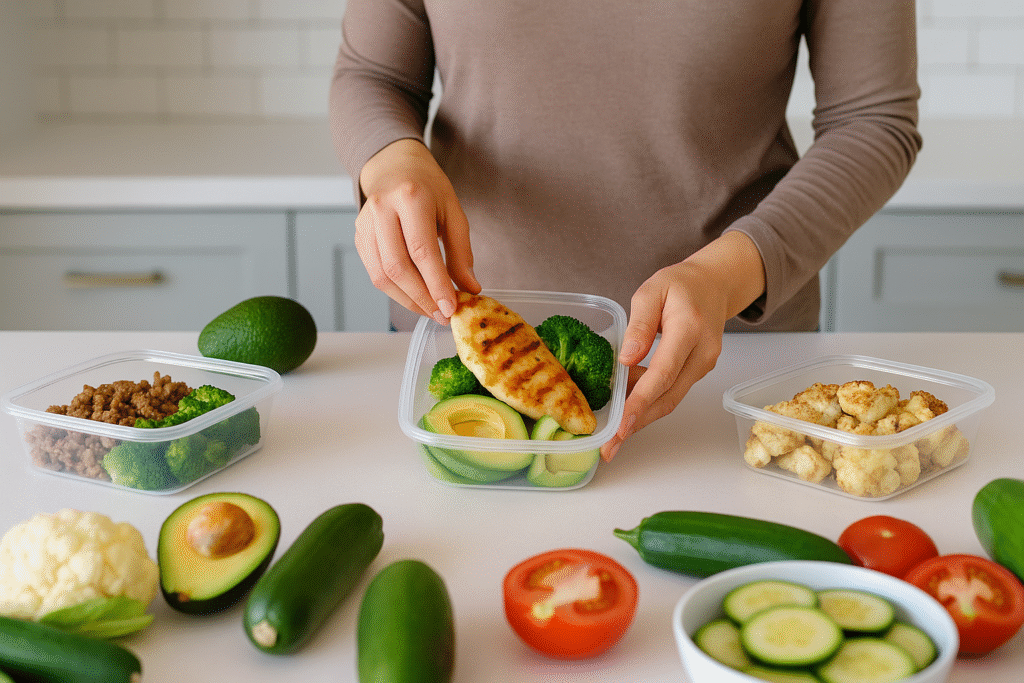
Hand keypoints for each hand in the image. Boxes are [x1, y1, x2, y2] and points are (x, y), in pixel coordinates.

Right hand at [355, 139, 480, 323]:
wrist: (394, 166)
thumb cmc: (428, 188)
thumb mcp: (453, 212)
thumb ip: (461, 252)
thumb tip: (470, 289)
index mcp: (410, 198)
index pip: (421, 250)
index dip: (436, 284)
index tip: (451, 307)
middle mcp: (382, 210)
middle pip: (398, 267)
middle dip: (422, 298)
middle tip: (443, 315)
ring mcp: (365, 224)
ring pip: (382, 275)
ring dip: (408, 300)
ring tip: (431, 311)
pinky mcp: (359, 237)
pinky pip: (374, 273)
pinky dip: (396, 292)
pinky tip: (415, 297)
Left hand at [600, 231, 764, 461]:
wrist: (714, 284)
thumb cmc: (680, 285)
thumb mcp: (652, 290)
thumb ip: (639, 324)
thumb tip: (626, 358)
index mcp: (689, 330)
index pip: (663, 374)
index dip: (640, 402)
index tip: (621, 426)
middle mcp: (702, 354)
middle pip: (668, 397)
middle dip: (637, 424)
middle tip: (610, 447)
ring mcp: (703, 365)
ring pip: (670, 399)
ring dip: (642, 417)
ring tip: (613, 433)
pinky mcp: (698, 371)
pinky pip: (672, 391)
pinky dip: (649, 402)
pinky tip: (627, 405)